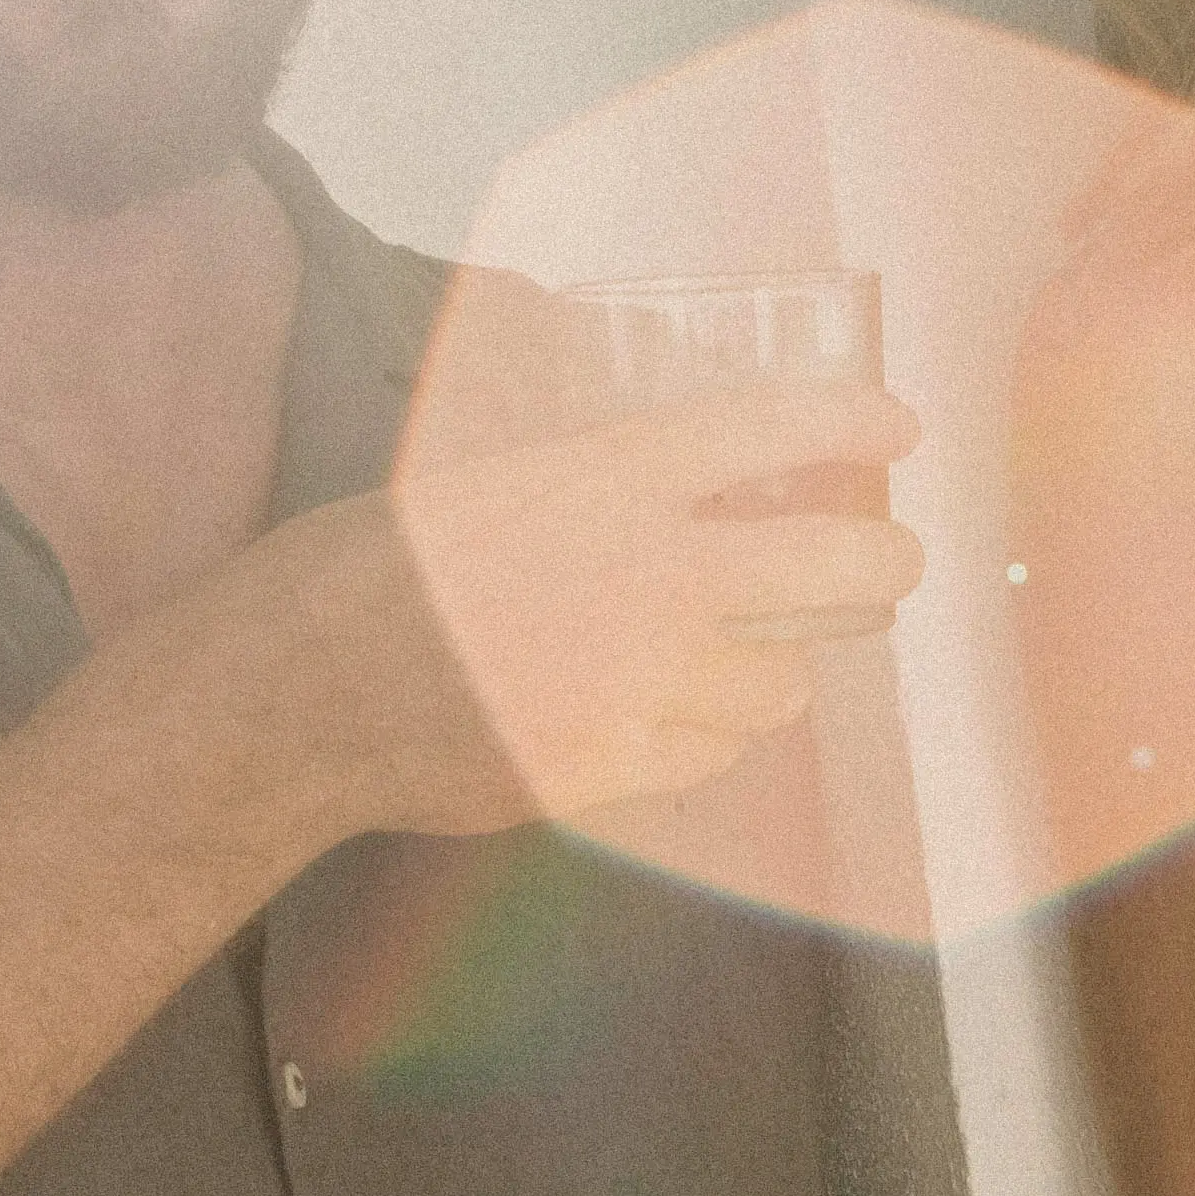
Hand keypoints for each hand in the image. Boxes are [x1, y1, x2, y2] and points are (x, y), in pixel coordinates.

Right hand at [268, 368, 922, 844]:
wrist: (294, 698)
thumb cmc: (361, 569)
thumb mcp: (471, 479)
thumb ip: (578, 482)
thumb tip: (652, 479)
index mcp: (603, 481)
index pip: (767, 432)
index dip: (849, 424)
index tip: (900, 427)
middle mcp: (645, 579)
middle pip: (831, 570)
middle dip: (884, 563)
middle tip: (893, 562)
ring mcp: (638, 687)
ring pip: (778, 685)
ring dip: (778, 665)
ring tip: (758, 655)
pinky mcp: (613, 771)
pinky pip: (710, 755)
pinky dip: (708, 735)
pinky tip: (676, 719)